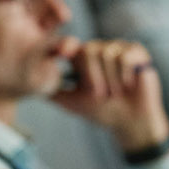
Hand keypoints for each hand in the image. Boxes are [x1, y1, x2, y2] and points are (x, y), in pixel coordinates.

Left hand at [50, 36, 168, 150]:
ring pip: (108, 54)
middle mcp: (101, 49)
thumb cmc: (102, 112)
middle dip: (93, 77)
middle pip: (89, 50)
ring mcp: (119, 49)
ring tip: (116, 93)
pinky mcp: (137, 52)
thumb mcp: (73, 102)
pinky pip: (125, 56)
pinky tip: (129, 85)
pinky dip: (125, 75)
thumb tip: (31, 87)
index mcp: (85, 59)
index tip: (63, 52)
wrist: (129, 122)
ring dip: (111, 80)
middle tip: (100, 95)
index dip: (67, 46)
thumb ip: (53, 92)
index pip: (73, 48)